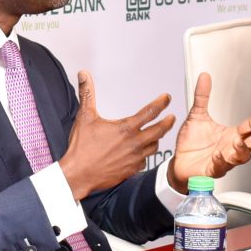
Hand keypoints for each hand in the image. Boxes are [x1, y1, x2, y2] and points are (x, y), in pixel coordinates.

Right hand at [58, 71, 174, 200]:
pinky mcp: (131, 170)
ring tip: (157, 134)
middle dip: (168, 122)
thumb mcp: (84, 117)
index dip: (160, 103)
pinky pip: (144, 161)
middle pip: (159, 130)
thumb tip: (84, 75)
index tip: (166, 98)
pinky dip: (145, 155)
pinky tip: (141, 153)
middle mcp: (134, 143)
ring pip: (153, 146)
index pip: (149, 112)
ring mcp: (134, 158)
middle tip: (172, 117)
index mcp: (125, 128)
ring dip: (157, 139)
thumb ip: (87, 93)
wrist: (78, 174)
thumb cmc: (81, 148)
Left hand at [167, 73, 250, 191]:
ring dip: (241, 151)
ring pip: (240, 158)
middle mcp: (230, 148)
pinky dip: (221, 162)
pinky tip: (218, 154)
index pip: (249, 126)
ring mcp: (223, 160)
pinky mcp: (212, 170)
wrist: (178, 162)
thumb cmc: (191, 143)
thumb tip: (204, 76)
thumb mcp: (197, 116)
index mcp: (231, 135)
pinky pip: (220, 168)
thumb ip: (202, 97)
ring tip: (237, 142)